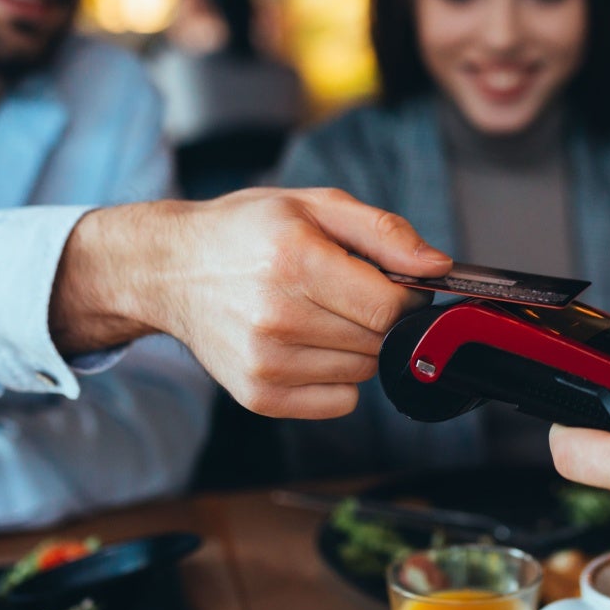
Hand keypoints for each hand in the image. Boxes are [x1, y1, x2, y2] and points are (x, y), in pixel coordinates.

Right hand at [52, 188, 451, 418]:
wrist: (170, 269)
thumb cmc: (247, 232)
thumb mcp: (317, 206)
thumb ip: (385, 233)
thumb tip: (439, 266)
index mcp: (295, 261)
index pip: (390, 307)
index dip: (405, 296)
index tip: (389, 282)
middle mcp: (277, 317)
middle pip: (379, 342)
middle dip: (378, 318)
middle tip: (344, 292)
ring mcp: (265, 362)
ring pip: (363, 373)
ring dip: (356, 347)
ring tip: (317, 313)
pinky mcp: (258, 396)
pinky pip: (339, 403)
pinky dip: (336, 378)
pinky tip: (305, 344)